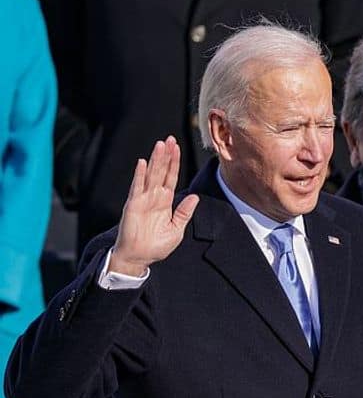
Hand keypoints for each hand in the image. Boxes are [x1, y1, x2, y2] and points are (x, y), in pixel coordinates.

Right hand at [110, 136, 198, 275]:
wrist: (139, 258)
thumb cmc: (156, 246)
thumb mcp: (176, 229)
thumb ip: (184, 213)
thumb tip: (194, 197)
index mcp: (165, 202)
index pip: (171, 178)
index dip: (175, 163)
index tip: (178, 148)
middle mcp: (154, 198)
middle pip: (162, 172)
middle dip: (166, 156)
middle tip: (171, 139)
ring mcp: (143, 200)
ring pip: (151, 175)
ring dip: (155, 160)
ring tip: (160, 144)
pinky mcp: (133, 205)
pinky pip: (137, 188)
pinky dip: (140, 175)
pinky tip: (143, 163)